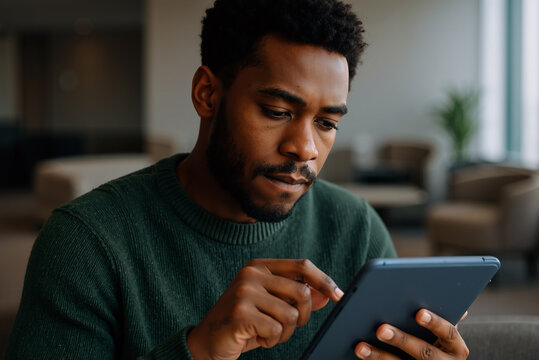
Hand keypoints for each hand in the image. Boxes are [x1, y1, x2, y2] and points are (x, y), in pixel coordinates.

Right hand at [187, 258, 343, 359]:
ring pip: (291, 315)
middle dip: (301, 316)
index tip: (338, 296)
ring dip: (284, 333)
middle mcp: (251, 274)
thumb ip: (296, 296)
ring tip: (266, 333)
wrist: (207, 341)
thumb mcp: (271, 305)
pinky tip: (256, 338)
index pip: (302, 266)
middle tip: (285, 326)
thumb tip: (326, 293)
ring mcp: (244, 292)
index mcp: (259, 266)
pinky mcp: (241, 313)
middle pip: (302, 292)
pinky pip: (276, 330)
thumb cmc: (243, 322)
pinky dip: (271, 341)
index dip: (324, 280)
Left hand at [354, 309, 469, 358]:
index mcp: (455, 347)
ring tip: (361, 346)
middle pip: (423, 352)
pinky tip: (361, 353)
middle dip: (401, 340)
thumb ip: (442, 314)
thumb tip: (454, 302)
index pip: (448, 332)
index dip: (434, 322)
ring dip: (380, 356)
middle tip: (380, 328)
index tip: (419, 312)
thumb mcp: (440, 330)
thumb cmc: (433, 338)